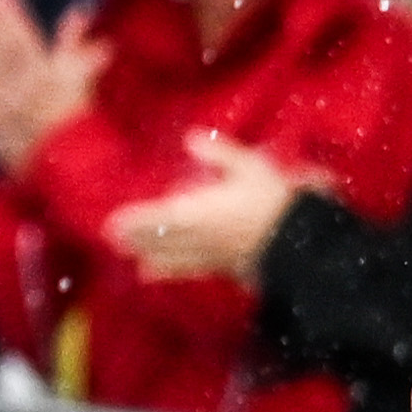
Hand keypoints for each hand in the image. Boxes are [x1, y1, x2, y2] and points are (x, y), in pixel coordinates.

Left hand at [0, 0, 93, 170]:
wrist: (68, 167)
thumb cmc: (77, 120)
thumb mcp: (82, 79)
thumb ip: (76, 45)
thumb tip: (81, 10)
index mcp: (50, 75)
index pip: (25, 38)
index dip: (8, 13)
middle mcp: (25, 88)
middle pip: (1, 49)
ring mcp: (5, 106)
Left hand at [107, 132, 310, 283]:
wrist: (301, 244)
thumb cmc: (275, 201)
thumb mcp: (252, 167)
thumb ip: (220, 153)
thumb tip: (191, 137)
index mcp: (201, 211)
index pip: (159, 216)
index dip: (134, 220)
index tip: (111, 223)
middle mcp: (198, 236)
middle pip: (159, 239)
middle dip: (134, 239)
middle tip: (110, 239)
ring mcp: (209, 254)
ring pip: (169, 256)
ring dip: (146, 254)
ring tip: (126, 253)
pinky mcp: (221, 267)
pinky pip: (187, 270)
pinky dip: (165, 272)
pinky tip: (149, 274)